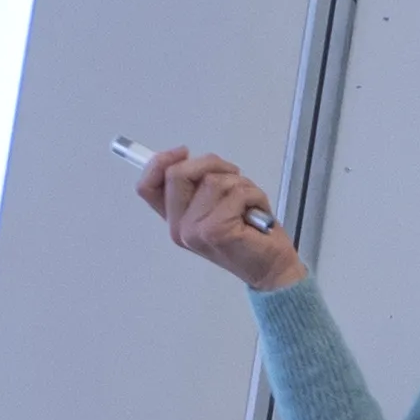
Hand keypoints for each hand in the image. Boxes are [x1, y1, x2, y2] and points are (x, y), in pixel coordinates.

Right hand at [132, 146, 299, 292]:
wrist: (272, 268)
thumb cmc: (251, 234)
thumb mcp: (218, 204)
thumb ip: (200, 185)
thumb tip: (185, 156)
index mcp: (176, 220)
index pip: (147, 187)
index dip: (159, 162)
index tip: (183, 151)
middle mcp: (179, 227)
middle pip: (177, 173)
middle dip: (211, 163)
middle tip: (233, 175)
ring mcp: (194, 230)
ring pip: (212, 180)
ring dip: (240, 184)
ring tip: (248, 204)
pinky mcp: (215, 230)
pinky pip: (235, 192)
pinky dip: (254, 195)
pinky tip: (258, 213)